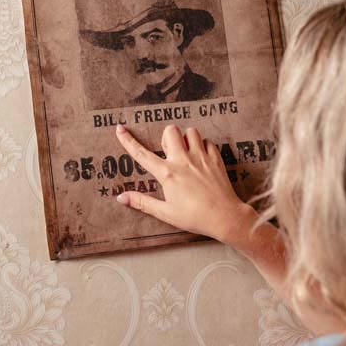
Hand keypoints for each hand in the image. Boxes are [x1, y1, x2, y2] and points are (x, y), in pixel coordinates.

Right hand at [114, 123, 255, 243]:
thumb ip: (143, 202)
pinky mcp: (216, 158)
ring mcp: (201, 157)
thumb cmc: (194, 217)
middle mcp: (183, 161)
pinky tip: (201, 158)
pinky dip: (202, 145)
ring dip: (186, 138)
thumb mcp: (166, 213)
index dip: (128, 141)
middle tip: (169, 152)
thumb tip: (121, 197)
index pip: (142, 154)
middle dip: (167, 137)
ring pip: (191, 131)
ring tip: (186, 153)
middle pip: (170, 130)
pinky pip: (207, 141)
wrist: (225, 216)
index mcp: (168, 174)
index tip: (120, 129)